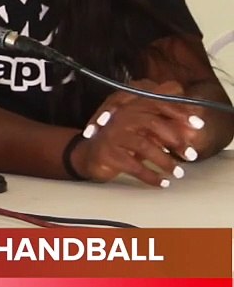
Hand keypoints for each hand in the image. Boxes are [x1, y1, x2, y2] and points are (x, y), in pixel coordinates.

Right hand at [73, 82, 201, 186]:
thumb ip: (164, 128)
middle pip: (151, 122)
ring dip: (164, 161)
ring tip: (178, 173)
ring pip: (143, 145)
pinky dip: (150, 176)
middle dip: (175, 139)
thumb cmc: (122, 144)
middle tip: (191, 155)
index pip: (157, 103)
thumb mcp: (143, 132)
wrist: (89, 156)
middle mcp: (119, 117)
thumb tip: (192, 131)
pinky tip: (161, 183)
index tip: (198, 126)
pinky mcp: (107, 153)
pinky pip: (133, 165)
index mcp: (130, 108)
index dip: (179, 113)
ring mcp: (111, 134)